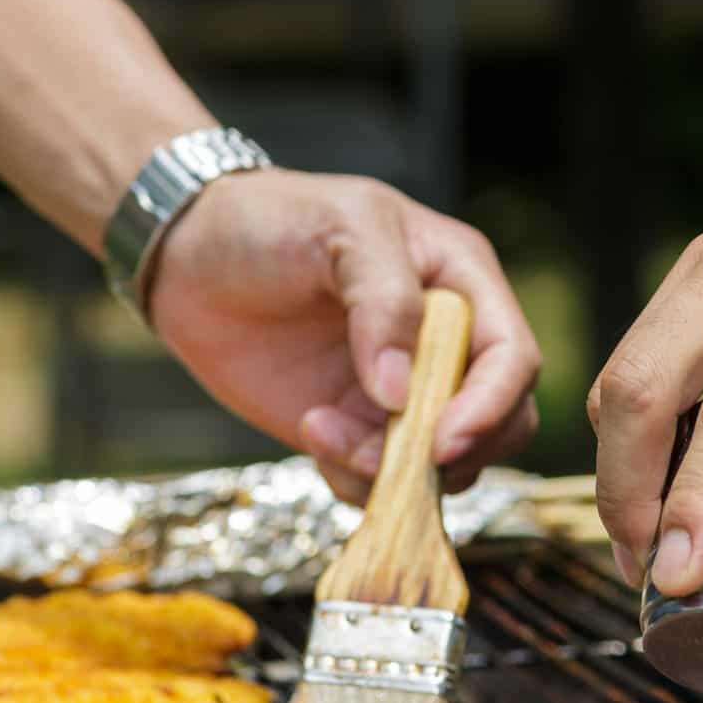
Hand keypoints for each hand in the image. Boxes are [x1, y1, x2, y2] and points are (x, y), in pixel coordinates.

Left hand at [147, 169, 540, 501]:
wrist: (191, 255)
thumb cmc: (272, 219)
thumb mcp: (340, 230)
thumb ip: (384, 302)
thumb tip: (402, 395)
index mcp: (463, 283)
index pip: (512, 358)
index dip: (490, 406)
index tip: (441, 440)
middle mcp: (447, 345)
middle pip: (501, 424)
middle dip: (451, 453)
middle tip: (389, 456)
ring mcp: (405, 394)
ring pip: (444, 467)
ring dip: (391, 471)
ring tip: (321, 429)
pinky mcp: (359, 431)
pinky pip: (383, 482)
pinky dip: (354, 480)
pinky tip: (310, 430)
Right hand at [586, 110, 702, 611]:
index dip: (698, 504)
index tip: (679, 578)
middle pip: (640, 389)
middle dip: (626, 495)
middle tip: (646, 573)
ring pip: (622, 371)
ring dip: (620, 465)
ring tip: (645, 540)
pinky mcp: (695, 262)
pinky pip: (638, 352)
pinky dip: (634, 426)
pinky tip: (661, 478)